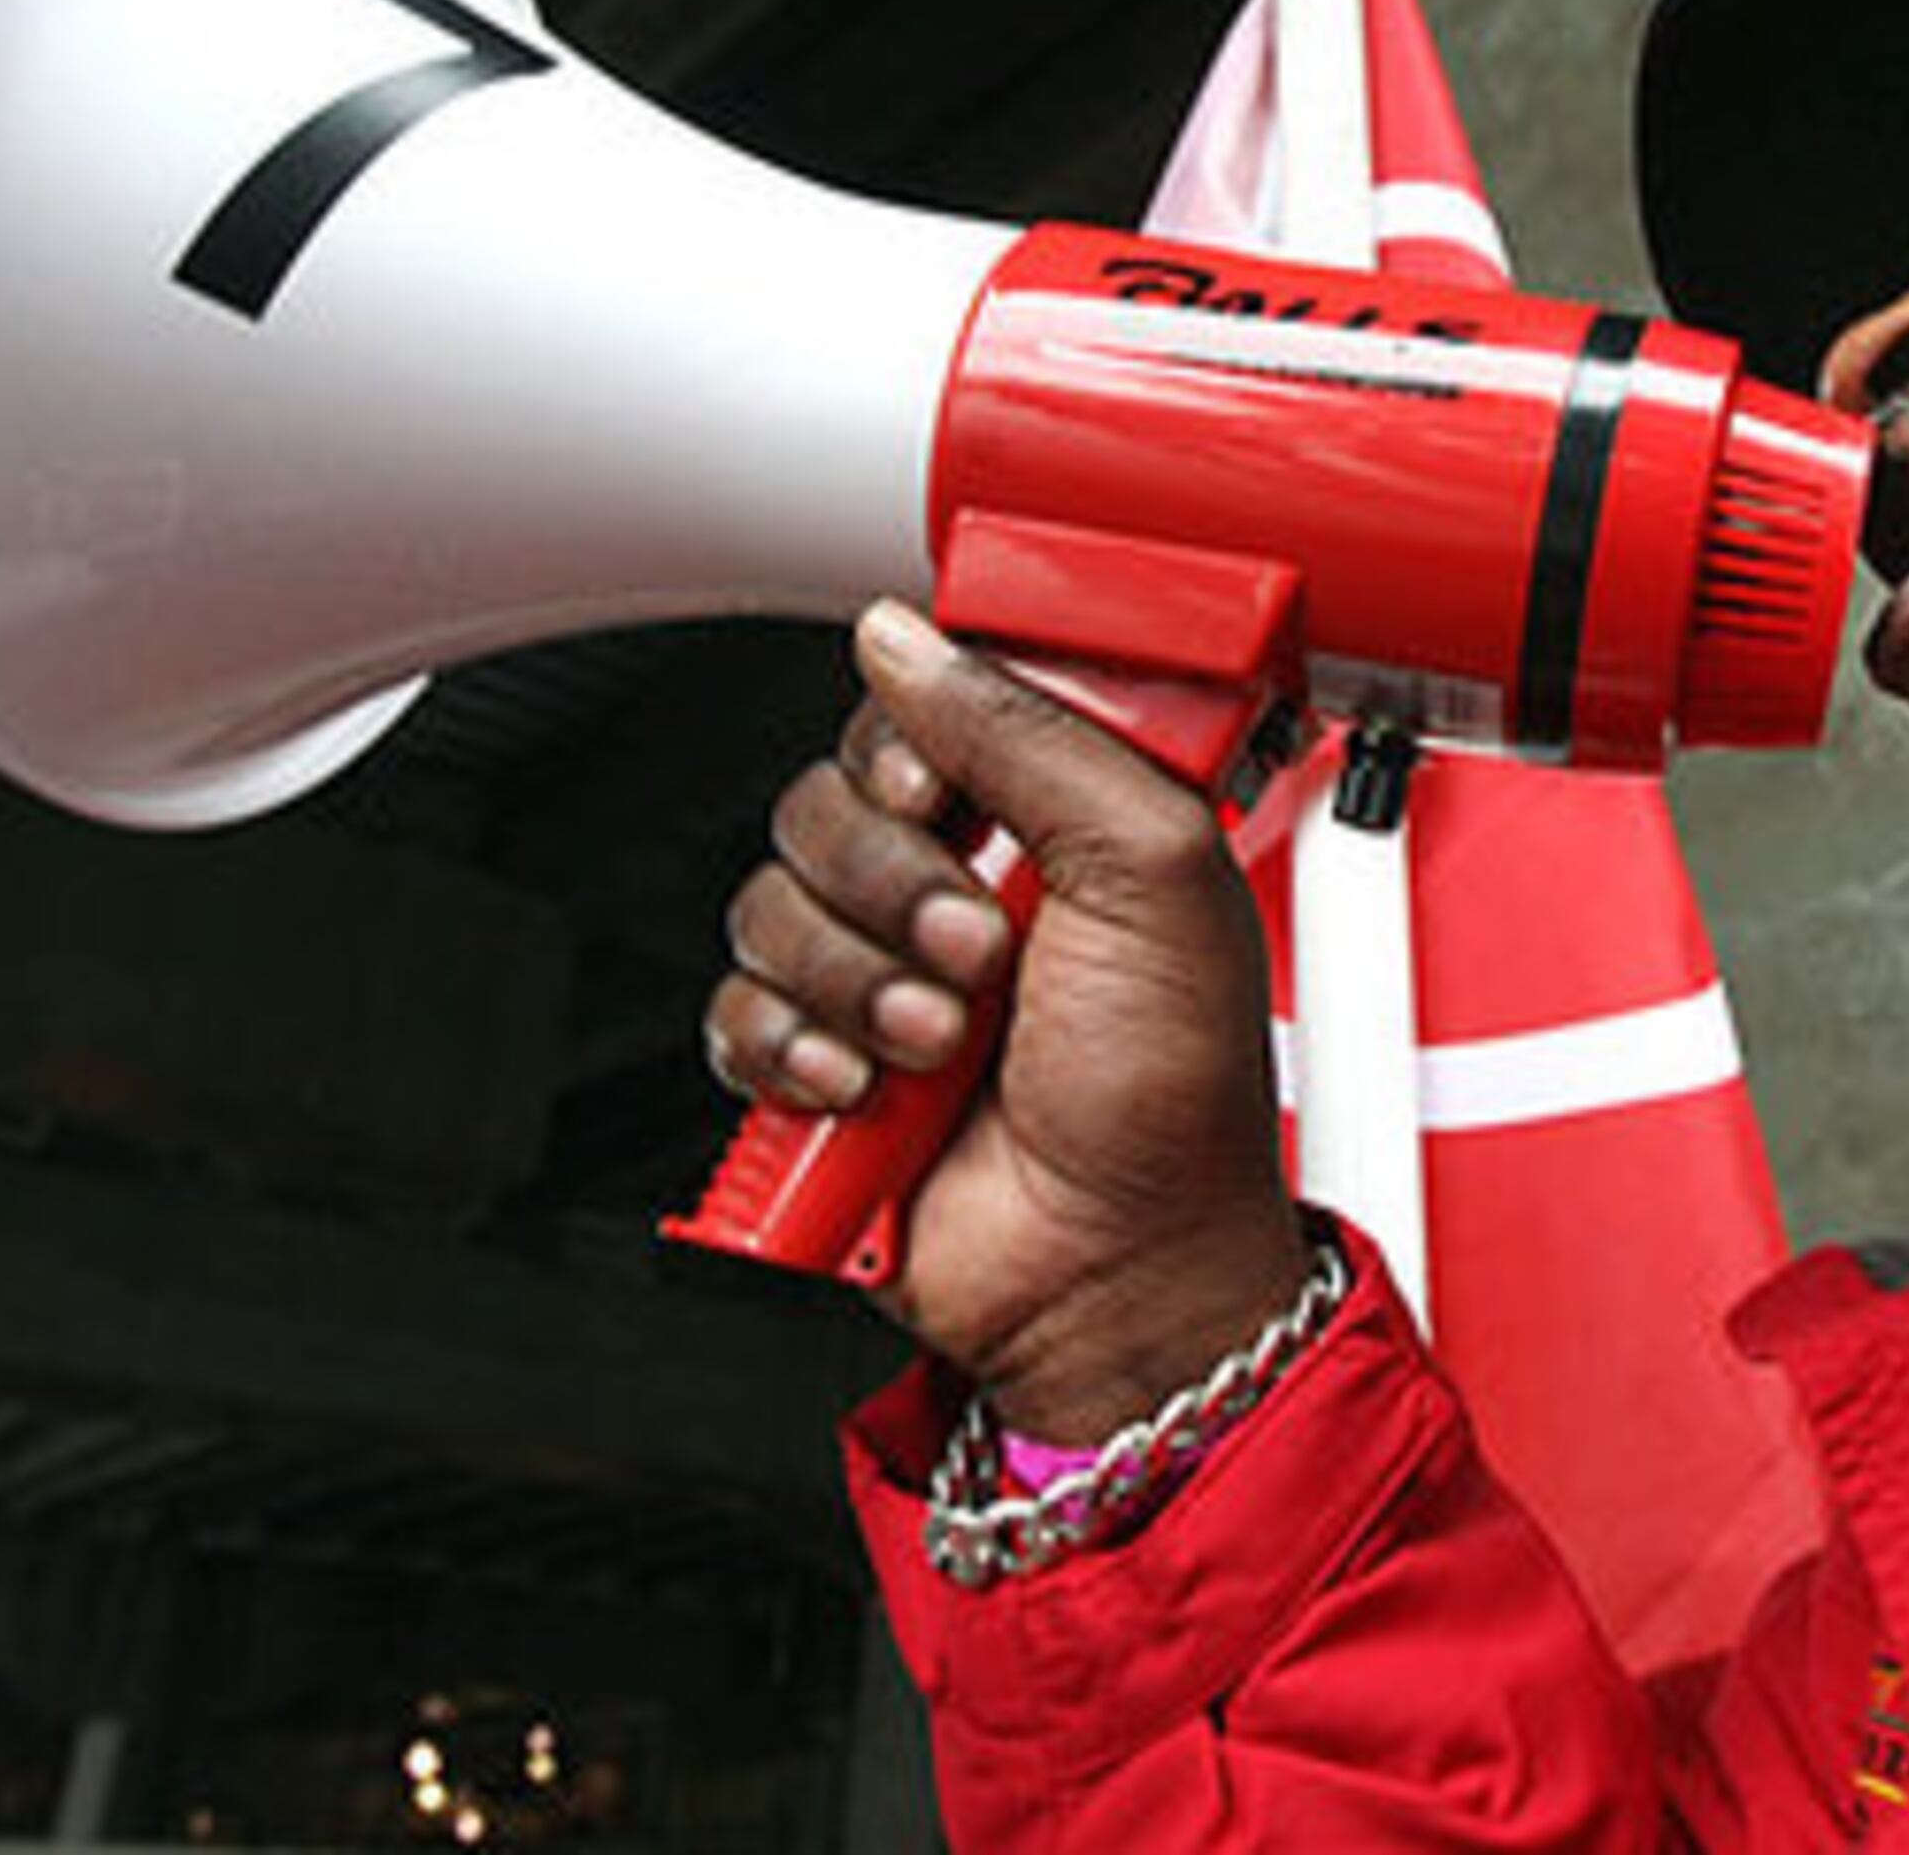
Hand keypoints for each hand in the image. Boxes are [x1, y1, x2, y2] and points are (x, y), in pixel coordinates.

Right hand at [702, 601, 1309, 1441]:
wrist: (1121, 1271)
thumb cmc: (1175, 1095)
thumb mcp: (1152, 866)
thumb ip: (1032, 730)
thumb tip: (907, 637)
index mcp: (1049, 818)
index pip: (920, 714)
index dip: (916, 750)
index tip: (951, 799)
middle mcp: (958, 884)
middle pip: (824, 805)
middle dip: (890, 884)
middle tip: (978, 952)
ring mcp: (882, 976)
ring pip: (768, 904)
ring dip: (854, 979)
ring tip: (943, 1041)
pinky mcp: (818, 1064)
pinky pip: (732, 1011)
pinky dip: (792, 1050)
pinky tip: (867, 1087)